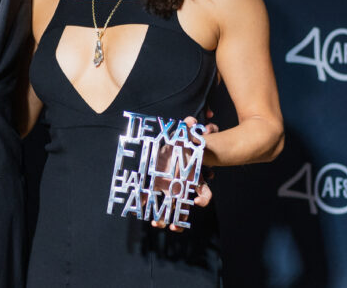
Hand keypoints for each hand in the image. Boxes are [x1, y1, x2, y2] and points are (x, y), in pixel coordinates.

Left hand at [150, 115, 214, 231]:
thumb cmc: (179, 141)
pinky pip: (156, 201)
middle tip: (174, 227)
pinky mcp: (158, 186)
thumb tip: (190, 120)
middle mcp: (183, 187)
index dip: (202, 199)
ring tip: (158, 224)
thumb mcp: (182, 134)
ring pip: (172, 211)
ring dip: (167, 219)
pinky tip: (143, 210)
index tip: (196, 202)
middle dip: (181, 220)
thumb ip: (187, 129)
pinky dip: (150, 206)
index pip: (203, 193)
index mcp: (192, 178)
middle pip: (186, 208)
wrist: (168, 141)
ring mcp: (171, 189)